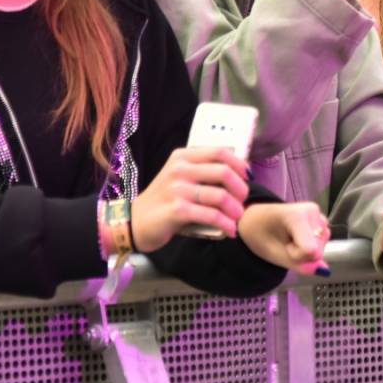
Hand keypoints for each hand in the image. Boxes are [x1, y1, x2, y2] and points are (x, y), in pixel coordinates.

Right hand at [131, 146, 249, 251]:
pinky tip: (230, 231)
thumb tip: (239, 172)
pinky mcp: (176, 211)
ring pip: (219, 196)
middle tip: (243, 201)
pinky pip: (210, 215)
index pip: (219, 152)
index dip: (240, 164)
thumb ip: (201, 170)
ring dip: (235, 210)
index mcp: (182, 157)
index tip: (248, 177)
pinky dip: (225, 224)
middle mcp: (179, 170)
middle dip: (241, 189)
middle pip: (224, 172)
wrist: (134, 221)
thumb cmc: (164, 200)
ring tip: (237, 218)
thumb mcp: (179, 176)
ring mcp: (176, 190)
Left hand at [239, 201, 331, 275]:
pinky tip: (299, 237)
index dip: (296, 256)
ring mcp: (318, 213)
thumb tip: (323, 269)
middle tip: (285, 243)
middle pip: (318, 250)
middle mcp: (312, 211)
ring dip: (307, 251)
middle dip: (302, 254)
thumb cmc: (260, 234)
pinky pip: (323, 242)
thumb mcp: (273, 254)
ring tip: (290, 239)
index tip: (283, 247)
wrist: (256, 220)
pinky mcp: (322, 218)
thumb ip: (299, 264)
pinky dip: (312, 245)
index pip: (311, 250)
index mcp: (296, 215)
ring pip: (322, 247)